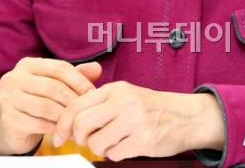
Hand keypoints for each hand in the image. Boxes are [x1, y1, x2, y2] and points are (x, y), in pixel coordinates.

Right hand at [0, 57, 101, 154]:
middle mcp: (14, 78)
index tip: (92, 92)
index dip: (79, 80)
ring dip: (64, 116)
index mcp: (28, 64)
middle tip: (85, 110)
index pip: (59, 68)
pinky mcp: (8, 119)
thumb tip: (97, 68)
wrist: (14, 126)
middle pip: (52, 87)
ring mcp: (8, 98)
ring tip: (76, 121)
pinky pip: (37, 124)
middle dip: (73, 100)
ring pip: (45, 106)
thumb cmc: (40, 100)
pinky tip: (63, 131)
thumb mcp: (56, 84)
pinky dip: (54, 128)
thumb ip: (75, 75)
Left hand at [53, 80, 223, 159]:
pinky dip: (115, 154)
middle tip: (88, 139)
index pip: (77, 104)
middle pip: (81, 124)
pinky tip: (126, 145)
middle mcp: (123, 102)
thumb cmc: (149, 107)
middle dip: (79, 137)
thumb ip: (99, 102)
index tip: (59, 136)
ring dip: (99, 148)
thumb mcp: (125, 94)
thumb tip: (68, 119)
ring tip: (112, 141)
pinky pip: (113, 155)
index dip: (63, 123)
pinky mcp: (143, 141)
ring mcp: (134, 121)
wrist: (184, 116)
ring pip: (95, 143)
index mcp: (115, 89)